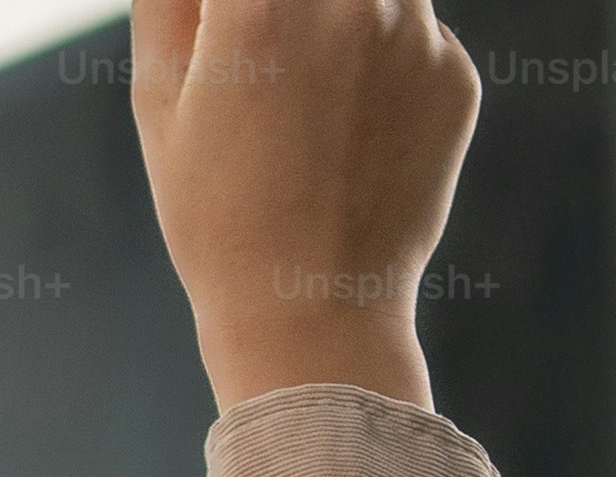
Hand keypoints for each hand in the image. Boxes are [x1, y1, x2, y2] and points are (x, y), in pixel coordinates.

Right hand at [131, 0, 476, 410]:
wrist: (310, 306)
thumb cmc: (213, 210)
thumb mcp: (159, 99)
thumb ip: (169, 1)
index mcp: (259, 3)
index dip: (234, 9)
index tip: (223, 29)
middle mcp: (347, 0)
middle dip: (285, 14)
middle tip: (269, 68)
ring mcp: (414, 33)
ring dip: (337, 19)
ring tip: (307, 98)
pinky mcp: (457, 72)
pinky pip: (414, 33)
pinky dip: (379, 63)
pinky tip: (347, 135)